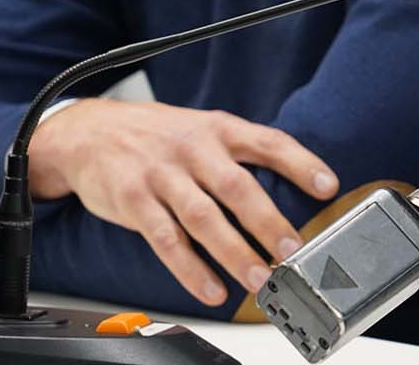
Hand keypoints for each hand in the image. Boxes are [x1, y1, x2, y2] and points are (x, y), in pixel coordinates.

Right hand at [29, 98, 338, 306]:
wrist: (90, 131)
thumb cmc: (160, 136)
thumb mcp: (204, 129)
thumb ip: (240, 153)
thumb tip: (291, 184)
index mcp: (220, 129)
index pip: (269, 142)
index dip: (301, 163)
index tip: (328, 186)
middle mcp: (194, 149)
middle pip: (237, 187)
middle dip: (268, 221)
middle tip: (293, 249)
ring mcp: (162, 176)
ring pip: (203, 218)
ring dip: (234, 253)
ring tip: (260, 279)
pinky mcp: (134, 201)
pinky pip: (166, 241)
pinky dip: (190, 269)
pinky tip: (211, 289)